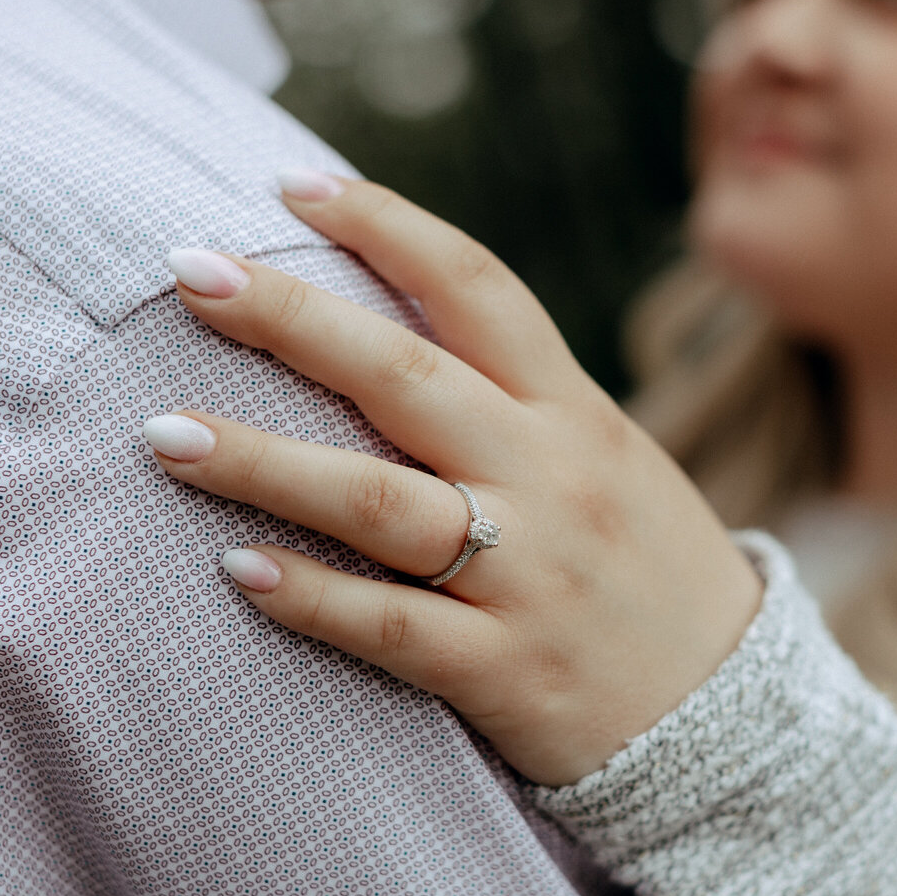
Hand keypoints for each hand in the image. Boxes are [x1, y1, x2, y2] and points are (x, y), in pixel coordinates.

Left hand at [144, 172, 763, 786]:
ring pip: (380, 502)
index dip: (385, 226)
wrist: (732, 710)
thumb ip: (515, 400)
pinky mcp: (506, 669)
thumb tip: (391, 326)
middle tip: (191, 273)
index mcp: (576, 413)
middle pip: (406, 377)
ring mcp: (530, 575)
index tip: (292, 185)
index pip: (477, 289)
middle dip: (293, 318)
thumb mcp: (606, 458)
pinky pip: (393, 627)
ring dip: (265, 462)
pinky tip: (238, 571)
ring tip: (163, 434)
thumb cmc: (646, 566)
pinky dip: (312, 597)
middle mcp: (553, 479)